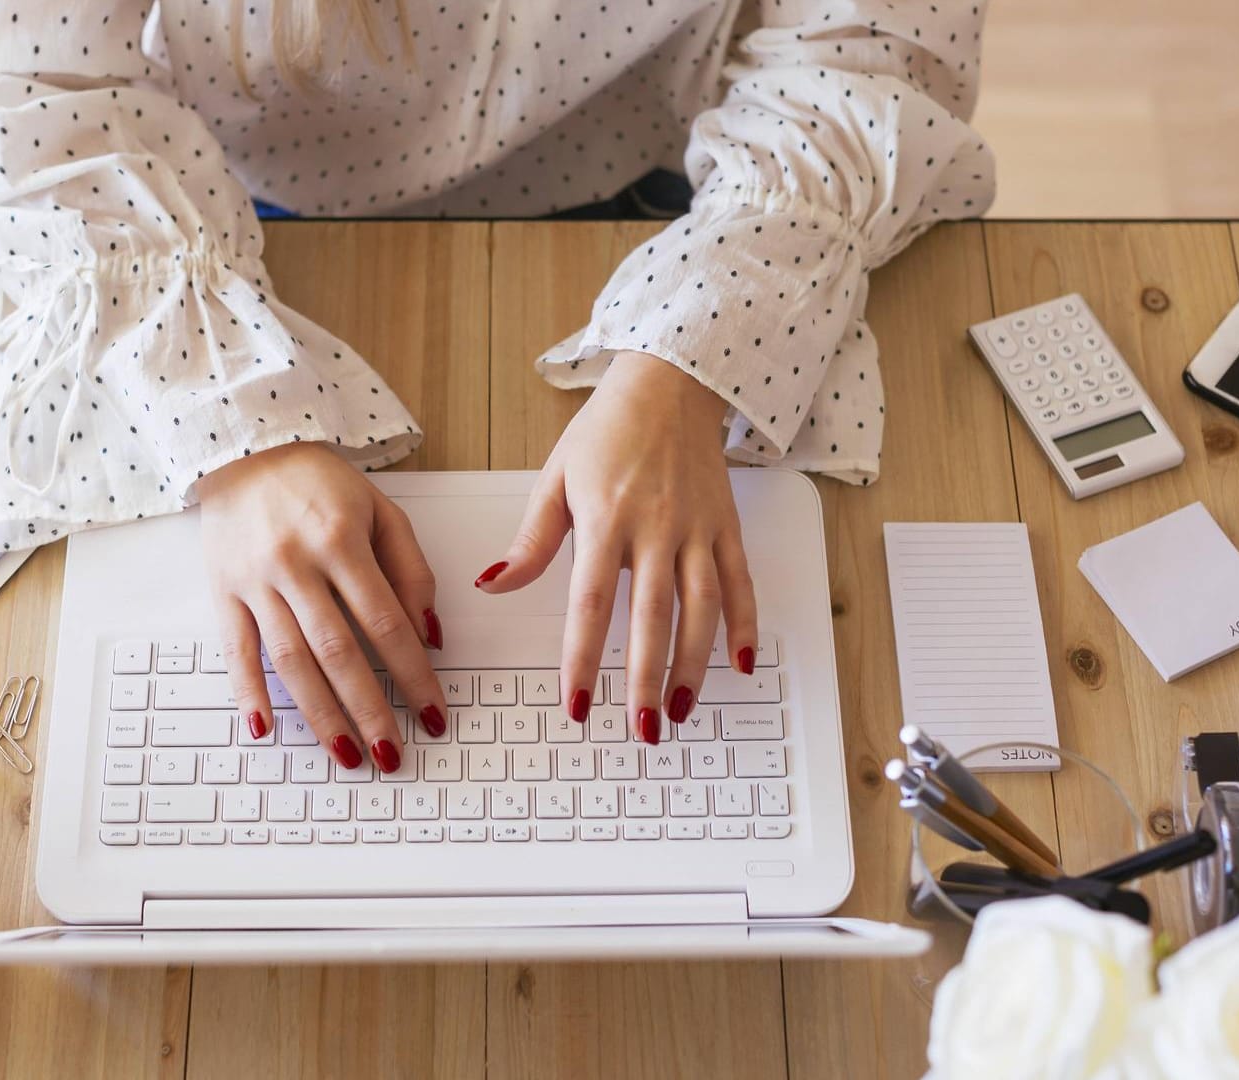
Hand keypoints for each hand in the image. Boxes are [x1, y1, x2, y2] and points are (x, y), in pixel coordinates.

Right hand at [193, 442, 447, 768]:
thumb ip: (412, 571)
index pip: (386, 622)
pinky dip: (249, 693)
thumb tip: (430, 636)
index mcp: (342, 541)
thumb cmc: (320, 482)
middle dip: (370, 709)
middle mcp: (297, 563)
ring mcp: (256, 580)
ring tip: (346, 754)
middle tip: (392, 754)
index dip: (413, 673)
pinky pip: (236, 651)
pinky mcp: (223, 591)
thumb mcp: (382, 511)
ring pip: (291, 661)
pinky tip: (266, 729)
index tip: (433, 712)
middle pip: (339, 652)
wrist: (246, 448)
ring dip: (320, 714)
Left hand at [477, 352, 758, 744]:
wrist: (670, 382)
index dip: (582, 658)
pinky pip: (741, 583)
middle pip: (652, 617)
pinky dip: (746, 626)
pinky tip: (743, 666)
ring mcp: (698, 529)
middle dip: (645, 679)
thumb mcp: (556, 479)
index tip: (576, 704)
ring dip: (693, 666)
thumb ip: (531, 541)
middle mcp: (657, 527)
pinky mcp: (727, 526)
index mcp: (606, 518)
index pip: (591, 603)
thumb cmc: (607, 431)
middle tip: (641, 729)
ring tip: (680, 710)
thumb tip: (492, 585)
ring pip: (701, 609)